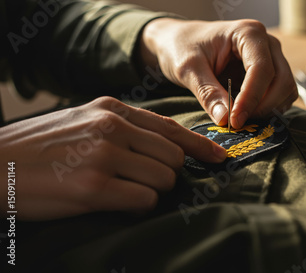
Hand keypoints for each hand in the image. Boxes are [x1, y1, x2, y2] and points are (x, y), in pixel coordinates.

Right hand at [0, 97, 226, 219]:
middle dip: (167, 174)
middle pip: (173, 157)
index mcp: (111, 110)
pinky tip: (115, 203)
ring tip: (123, 191)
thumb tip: (166, 149)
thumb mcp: (83, 120)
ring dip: (151, 191)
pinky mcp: (94, 187)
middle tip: (143, 181)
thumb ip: (124, 128)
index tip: (219, 158)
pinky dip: (137, 206)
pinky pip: (144, 200)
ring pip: (163, 179)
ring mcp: (103, 156)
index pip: (170, 128)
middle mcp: (112, 128)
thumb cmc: (41, 147)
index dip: (199, 145)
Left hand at [140, 18, 297, 127]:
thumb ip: (207, 93)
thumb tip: (226, 119)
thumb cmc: (182, 47)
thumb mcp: (188, 69)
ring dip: (269, 110)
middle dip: (263, 107)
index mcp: (248, 33)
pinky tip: (247, 114)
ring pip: (286, 90)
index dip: (251, 98)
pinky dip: (269, 109)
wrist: (179, 42)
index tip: (235, 120)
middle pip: (282, 80)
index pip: (262, 69)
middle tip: (238, 123)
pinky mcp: (271, 73)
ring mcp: (272, 57)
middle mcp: (266, 43)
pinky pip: (281, 95)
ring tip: (241, 118)